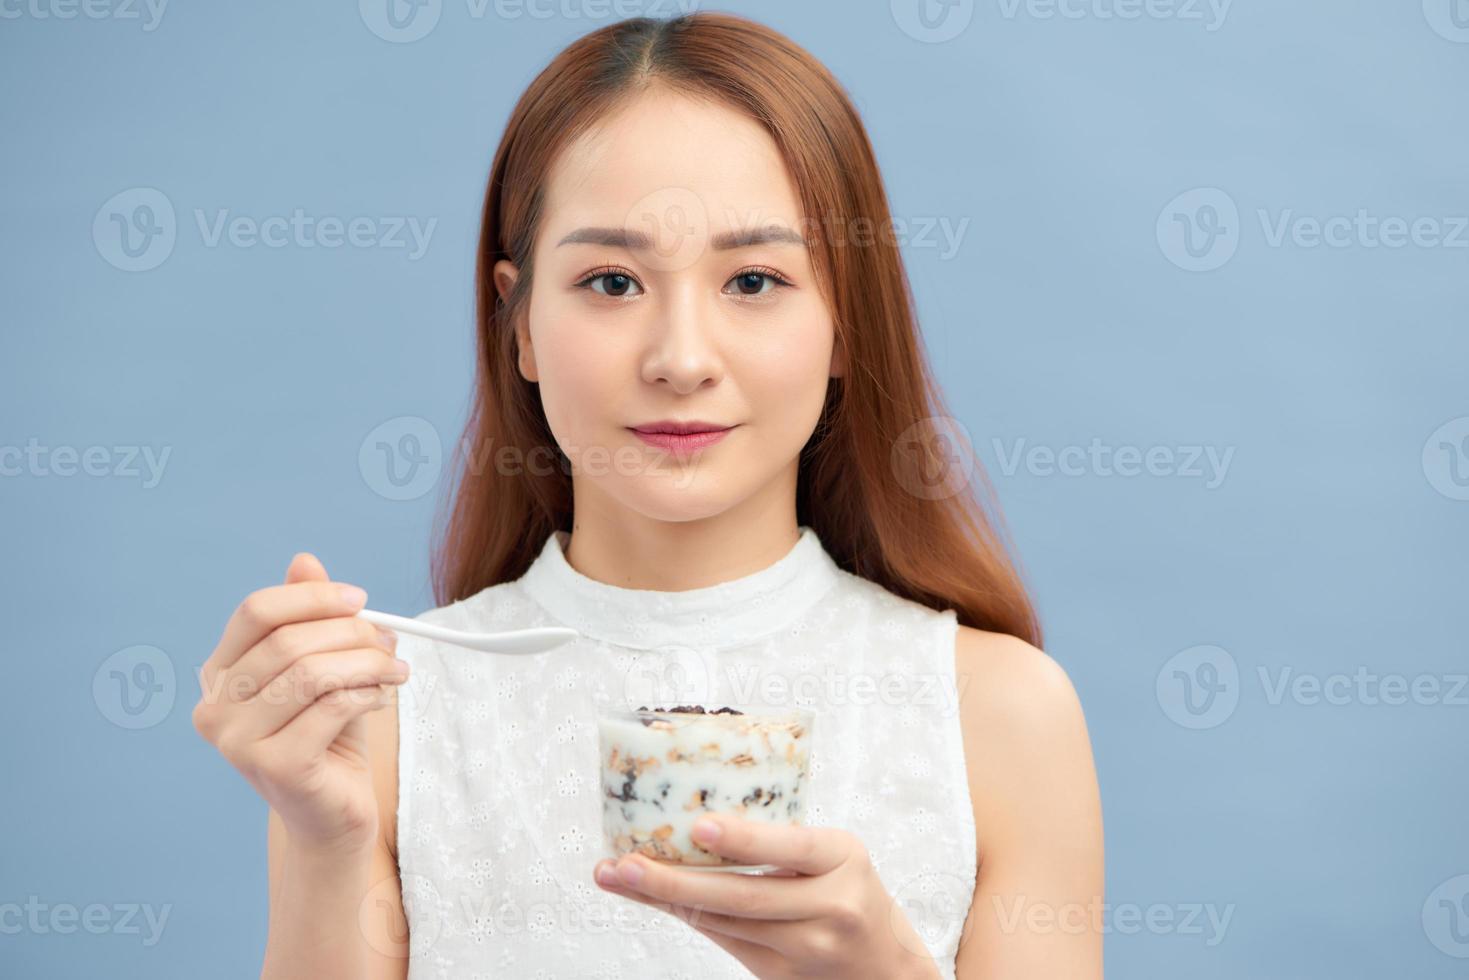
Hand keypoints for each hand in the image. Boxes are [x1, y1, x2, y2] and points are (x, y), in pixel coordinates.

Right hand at [191, 553, 408, 855]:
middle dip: (351, 633)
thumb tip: (304, 561)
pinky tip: (382, 697)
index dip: (312, 598)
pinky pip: (331, 708)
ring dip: (366, 663)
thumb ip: (309, 619)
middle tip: (389, 642)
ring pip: (312, 673)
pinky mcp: (274, 767)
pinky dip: (367, 694)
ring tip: (396, 670)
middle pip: (288, 640)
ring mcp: (237, 742)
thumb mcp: (322, 667)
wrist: (332, 814)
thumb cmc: (328, 735)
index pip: (256, 612)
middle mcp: (215, 708)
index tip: (360, 599)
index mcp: (219, 675)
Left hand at [593, 814, 941, 979]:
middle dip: (674, 880)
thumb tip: (697, 813)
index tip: (699, 825)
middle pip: (742, 895)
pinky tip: (655, 900)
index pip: (788, 845)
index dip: (742, 838)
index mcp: (842, 857)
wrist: (886, 966)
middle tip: (626, 864)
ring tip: (619, 877)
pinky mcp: (782, 975)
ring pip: (723, 921)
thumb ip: (783, 841)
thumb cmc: (850, 892)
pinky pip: (724, 942)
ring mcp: (806, 948)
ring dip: (665, 900)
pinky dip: (687, 918)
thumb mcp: (836, 856)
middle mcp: (830, 905)